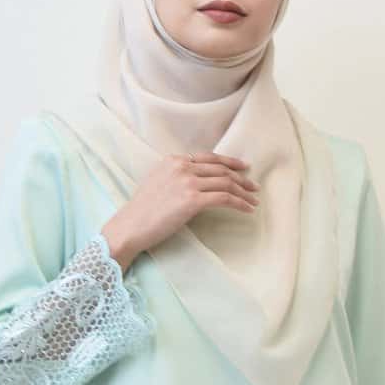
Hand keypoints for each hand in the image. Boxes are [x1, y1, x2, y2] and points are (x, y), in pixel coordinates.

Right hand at [101, 151, 259, 269]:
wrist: (130, 226)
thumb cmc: (141, 212)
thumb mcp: (157, 183)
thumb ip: (175, 177)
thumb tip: (195, 182)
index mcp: (174, 160)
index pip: (208, 158)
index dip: (229, 162)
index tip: (242, 168)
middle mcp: (182, 166)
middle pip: (220, 170)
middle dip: (241, 178)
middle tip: (253, 187)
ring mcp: (188, 182)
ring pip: (225, 183)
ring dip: (243, 192)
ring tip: (253, 201)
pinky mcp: (192, 200)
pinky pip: (224, 198)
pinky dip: (239, 203)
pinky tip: (247, 209)